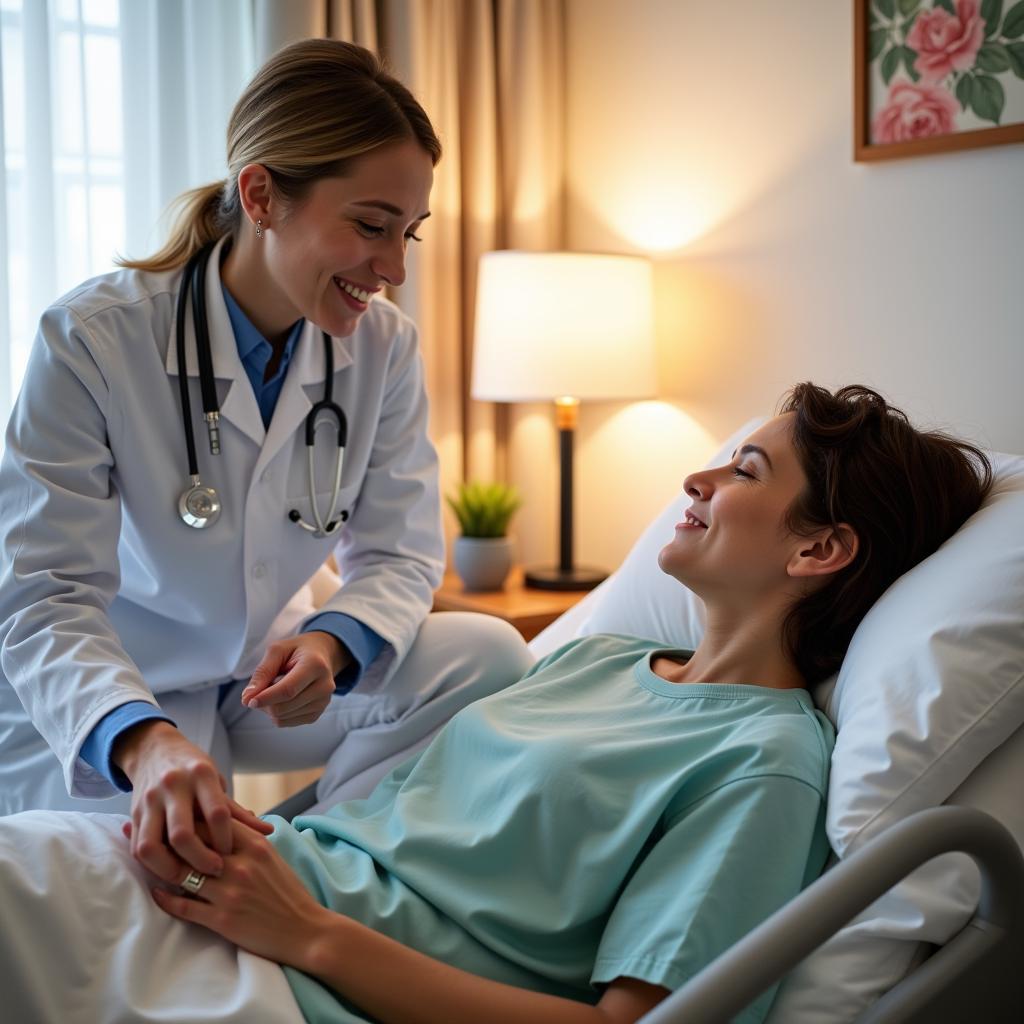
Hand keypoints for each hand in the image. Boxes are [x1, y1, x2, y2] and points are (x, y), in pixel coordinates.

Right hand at [114, 720, 272, 882]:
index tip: (231, 853)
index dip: (225, 838)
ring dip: (168, 869)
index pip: (216, 813)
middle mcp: (173, 786)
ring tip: (187, 879)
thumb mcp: (216, 781)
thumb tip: (267, 830)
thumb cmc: (193, 768)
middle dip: (199, 860)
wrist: (154, 749)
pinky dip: (150, 864)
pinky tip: (167, 870)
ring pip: (151, 846)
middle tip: (214, 871)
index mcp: (200, 775)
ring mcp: (149, 800)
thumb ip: (236, 810)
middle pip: (182, 835)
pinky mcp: (132, 813)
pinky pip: (137, 846)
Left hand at [150, 818, 330, 966]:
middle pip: (194, 844)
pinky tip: (156, 892)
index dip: (191, 815)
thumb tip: (225, 821)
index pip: (214, 821)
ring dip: (162, 868)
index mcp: (255, 844)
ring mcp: (229, 892)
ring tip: (147, 861)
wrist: (303, 929)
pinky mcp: (221, 919)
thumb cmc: (288, 891)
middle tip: (147, 831)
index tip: (173, 812)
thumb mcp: (272, 856)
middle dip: (169, 837)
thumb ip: (248, 839)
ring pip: (184, 873)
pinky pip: (184, 905)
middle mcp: (239, 864)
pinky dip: (166, 899)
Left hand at [241, 632, 350, 726]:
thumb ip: (262, 672)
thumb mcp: (277, 650)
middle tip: (260, 688)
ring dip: (269, 707)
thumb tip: (247, 698)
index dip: (266, 698)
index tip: (248, 700)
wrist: (321, 655)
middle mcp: (324, 686)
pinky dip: (277, 713)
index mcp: (316, 665)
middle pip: (283, 707)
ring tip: (275, 689)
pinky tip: (282, 698)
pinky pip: (286, 722)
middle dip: (264, 702)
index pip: (288, 690)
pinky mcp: (316, 714)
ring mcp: (322, 702)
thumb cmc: (297, 650)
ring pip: (283, 718)